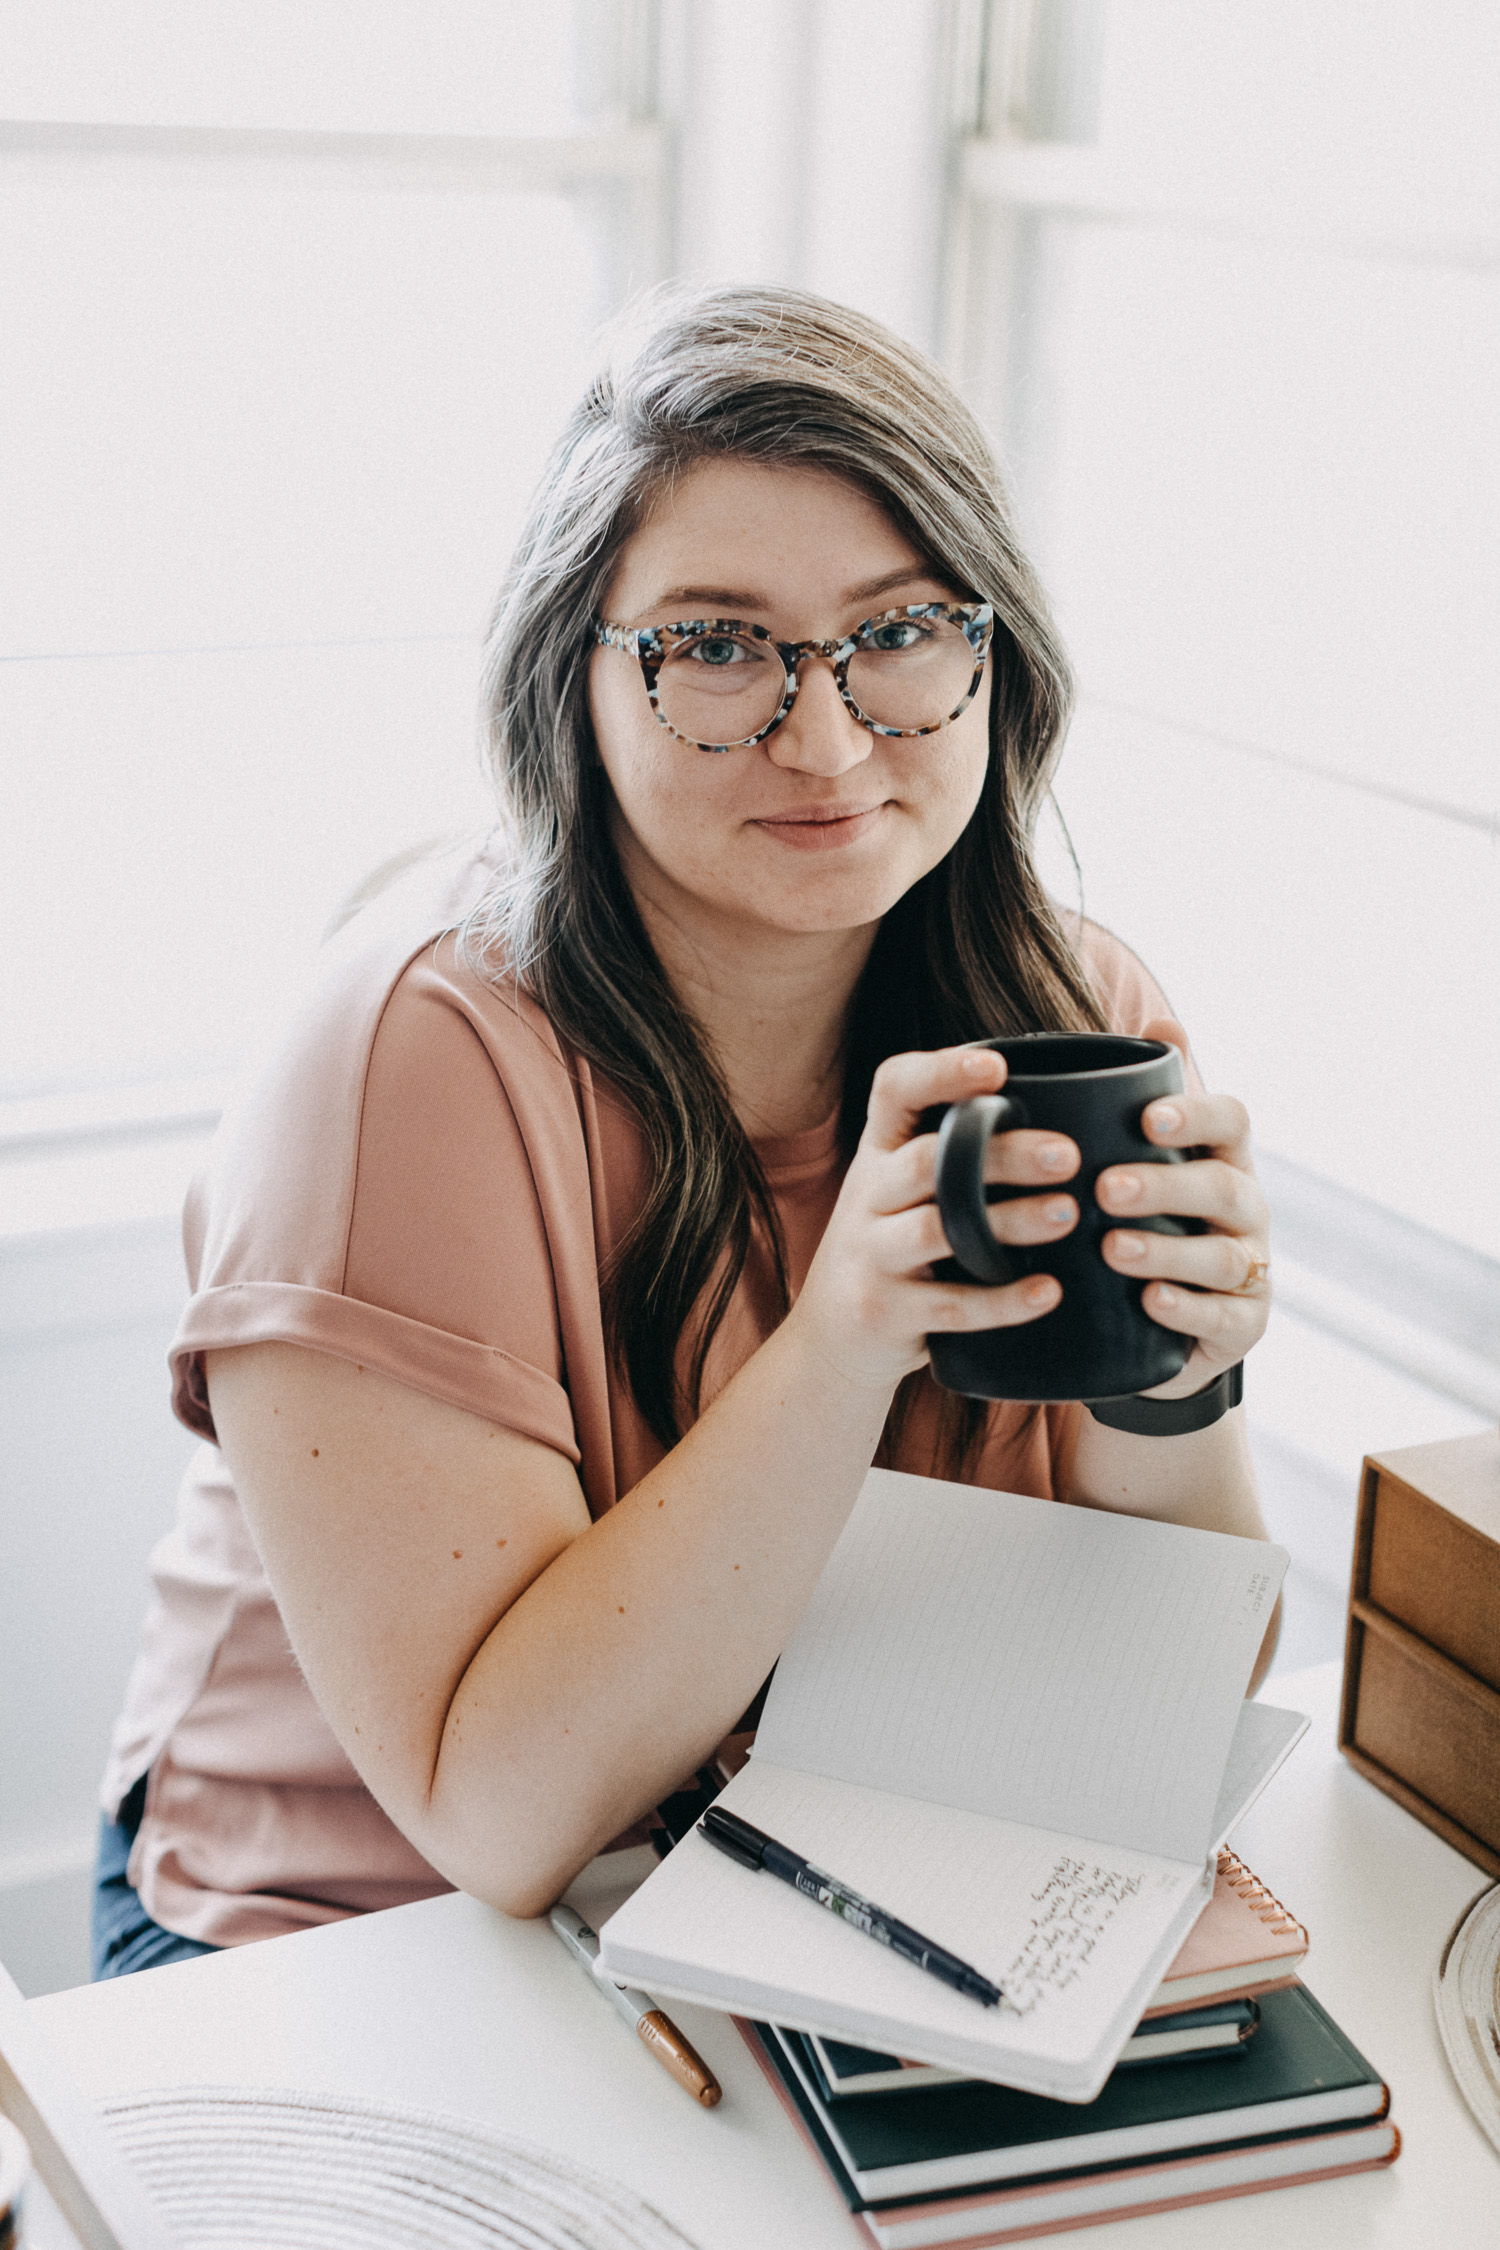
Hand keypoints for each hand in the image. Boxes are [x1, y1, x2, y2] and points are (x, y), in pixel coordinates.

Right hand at [791, 1043, 1081, 1394]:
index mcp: (879, 1152)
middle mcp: (868, 1195)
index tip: (997, 1067)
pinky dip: (1002, 1301)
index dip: (941, 1071)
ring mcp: (870, 1254)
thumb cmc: (894, 1247)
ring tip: (1068, 1215)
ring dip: (1008, 1220)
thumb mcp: (902, 1191)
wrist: (829, 1339)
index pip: (894, 1089)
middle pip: (929, 1160)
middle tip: (1068, 1155)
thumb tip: (1066, 1111)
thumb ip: (955, 1156)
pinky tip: (1048, 1292)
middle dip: (1001, 1153)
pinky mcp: (883, 1312)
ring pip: (938, 1230)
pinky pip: (949, 1305)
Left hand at [1094, 1017, 1269, 1398]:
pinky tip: (1150, 1303)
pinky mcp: (1243, 1325)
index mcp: (1226, 1158)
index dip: (1196, 1116)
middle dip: (1165, 1186)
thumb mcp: (1145, 1160)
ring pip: (1221, 1255)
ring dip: (1167, 1251)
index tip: (1147, 1119)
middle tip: (1106, 1189)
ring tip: (1112, 1249)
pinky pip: (1222, 1317)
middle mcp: (1248, 1209)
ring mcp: (1252, 1270)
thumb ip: (1147, 1094)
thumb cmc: (1151, 1220)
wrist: (1163, 1324)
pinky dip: (1187, 1308)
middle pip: (1223, 1187)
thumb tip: (1159, 1020)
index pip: (1233, 1121)